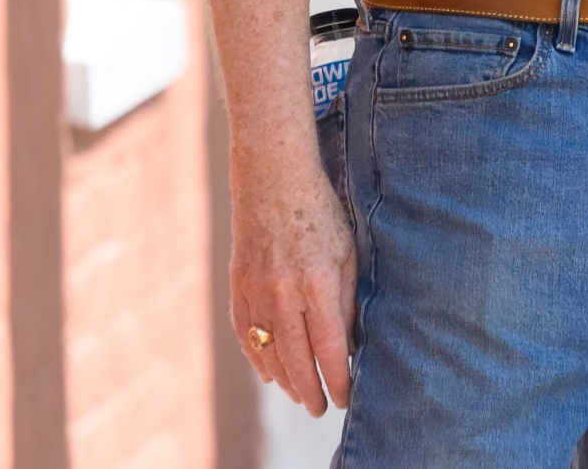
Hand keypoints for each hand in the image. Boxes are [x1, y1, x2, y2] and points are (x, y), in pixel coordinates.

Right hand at [229, 151, 356, 416]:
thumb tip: (350, 342)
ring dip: (283, 379)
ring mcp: (255, 291)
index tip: (346, 399)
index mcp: (317, 281)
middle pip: (295, 357)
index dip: (337, 377)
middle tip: (320, 409)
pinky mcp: (237, 286)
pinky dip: (257, 358)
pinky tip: (268, 373)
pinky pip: (245, 334)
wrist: (272, 179)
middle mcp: (283, 291)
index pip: (329, 345)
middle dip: (309, 389)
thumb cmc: (321, 212)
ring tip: (299, 395)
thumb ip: (348, 298)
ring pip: (267, 350)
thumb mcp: (348, 250)